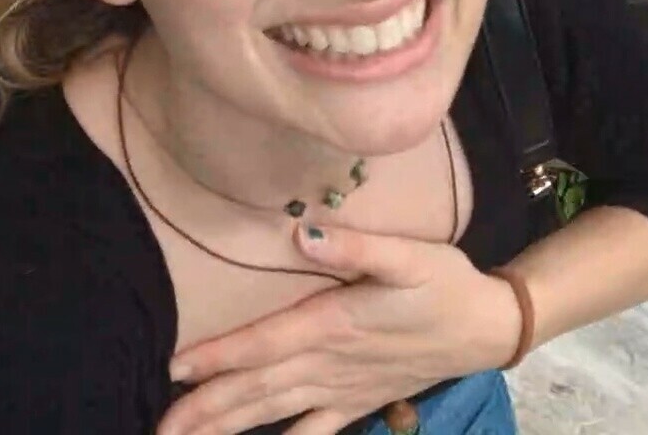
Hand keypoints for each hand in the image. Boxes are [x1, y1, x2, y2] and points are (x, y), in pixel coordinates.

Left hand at [154, 223, 519, 434]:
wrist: (487, 326)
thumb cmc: (445, 282)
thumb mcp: (409, 254)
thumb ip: (356, 246)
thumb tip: (303, 232)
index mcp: (333, 325)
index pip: (262, 344)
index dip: (216, 357)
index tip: (174, 368)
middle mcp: (329, 363)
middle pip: (255, 389)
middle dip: (204, 408)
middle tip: (159, 425)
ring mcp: (342, 389)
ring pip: (272, 412)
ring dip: (226, 427)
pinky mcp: (358, 401)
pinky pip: (313, 432)